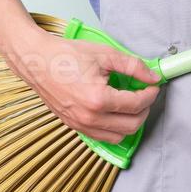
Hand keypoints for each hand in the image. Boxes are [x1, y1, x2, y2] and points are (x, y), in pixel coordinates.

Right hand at [5, 29, 161, 143]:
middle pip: (131, 126)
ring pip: (118, 137)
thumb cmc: (67, 55)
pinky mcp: (74, 126)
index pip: (136, 105)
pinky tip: (116, 111)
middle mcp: (89, 118)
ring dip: (131, 122)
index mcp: (98, 99)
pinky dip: (115, 127)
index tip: (153, 85)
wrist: (37, 61)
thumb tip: (153, 77)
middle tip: (145, 94)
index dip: (150, 95)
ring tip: (132, 103)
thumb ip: (134, 67)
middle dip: (144, 110)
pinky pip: (102, 136)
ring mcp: (80, 125)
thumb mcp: (106, 55)